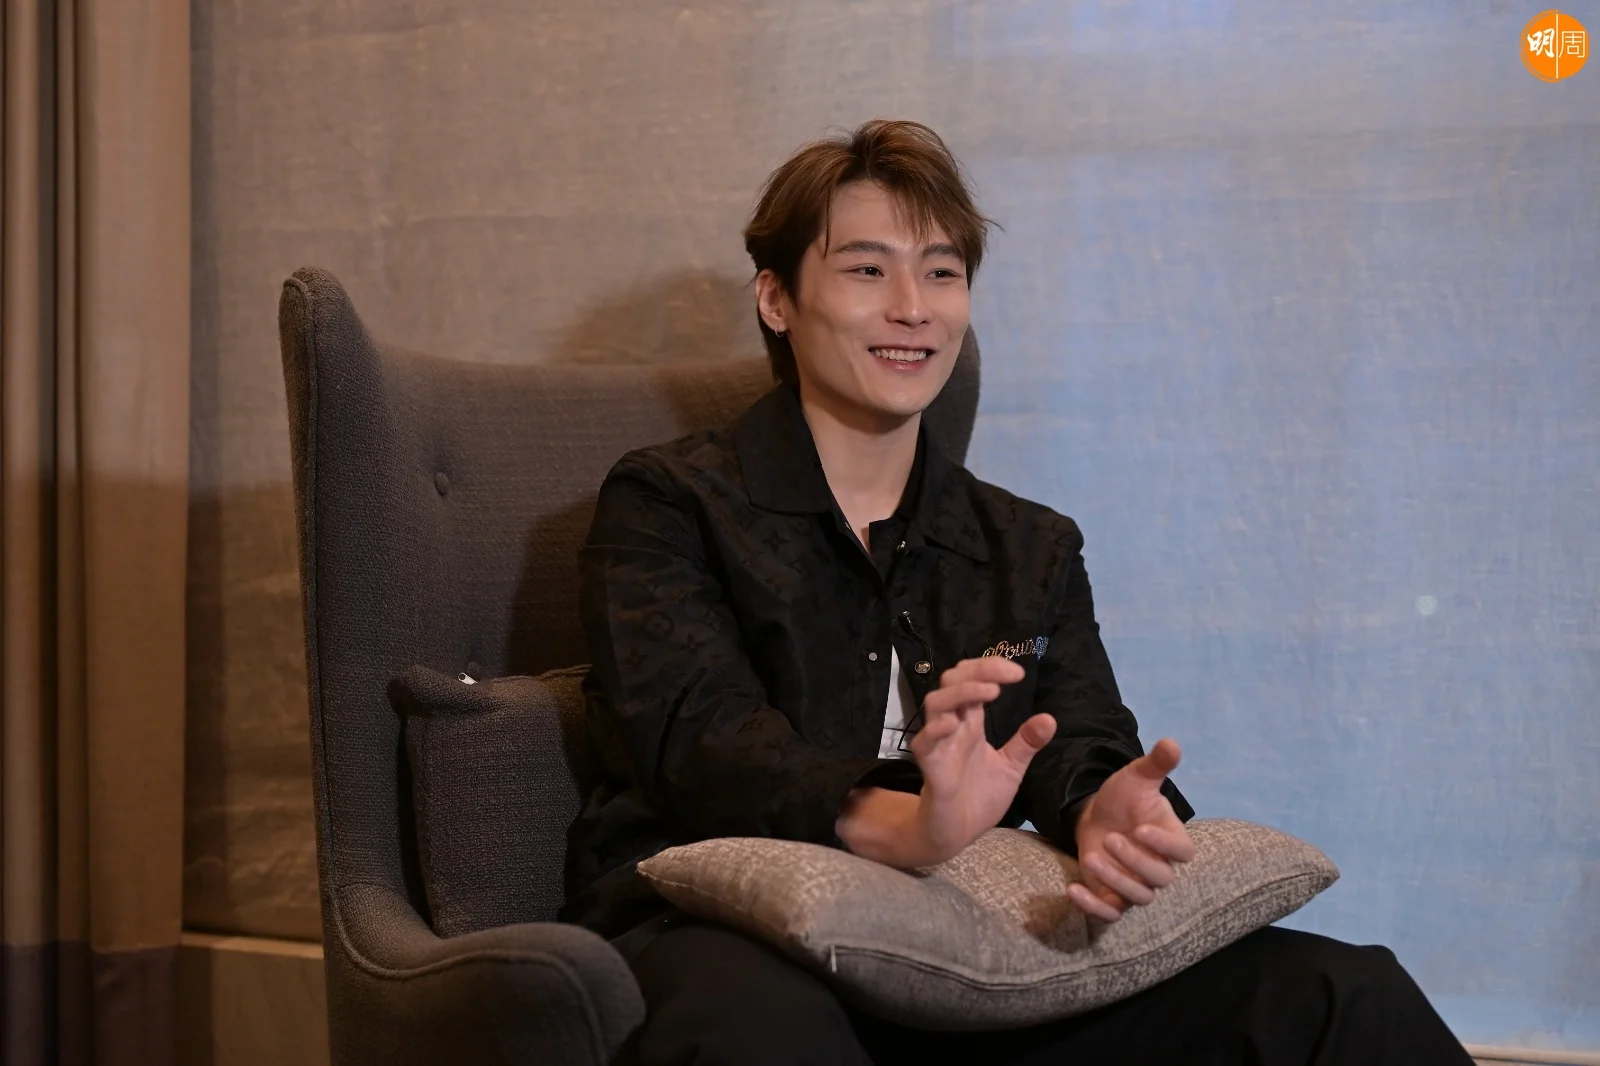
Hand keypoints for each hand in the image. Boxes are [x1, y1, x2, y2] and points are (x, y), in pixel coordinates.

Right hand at [909, 657, 1057, 862]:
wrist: (958, 834)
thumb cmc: (979, 798)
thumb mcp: (1010, 768)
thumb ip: (1025, 744)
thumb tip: (1049, 718)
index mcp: (971, 723)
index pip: (974, 681)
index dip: (991, 668)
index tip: (1017, 673)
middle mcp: (952, 727)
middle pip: (952, 681)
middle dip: (977, 670)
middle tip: (1006, 676)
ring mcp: (939, 745)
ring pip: (935, 703)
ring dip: (961, 691)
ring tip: (990, 692)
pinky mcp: (930, 769)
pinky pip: (924, 743)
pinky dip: (936, 729)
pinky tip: (955, 724)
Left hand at [1066, 738, 1194, 922]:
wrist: (1097, 816)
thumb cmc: (1124, 798)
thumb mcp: (1136, 778)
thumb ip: (1156, 764)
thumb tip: (1172, 743)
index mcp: (1172, 838)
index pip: (1183, 851)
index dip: (1166, 844)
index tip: (1141, 829)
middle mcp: (1160, 866)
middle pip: (1161, 878)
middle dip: (1136, 861)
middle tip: (1111, 839)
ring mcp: (1137, 885)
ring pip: (1138, 897)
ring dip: (1116, 881)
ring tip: (1092, 858)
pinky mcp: (1112, 898)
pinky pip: (1109, 914)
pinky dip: (1092, 908)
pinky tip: (1072, 890)